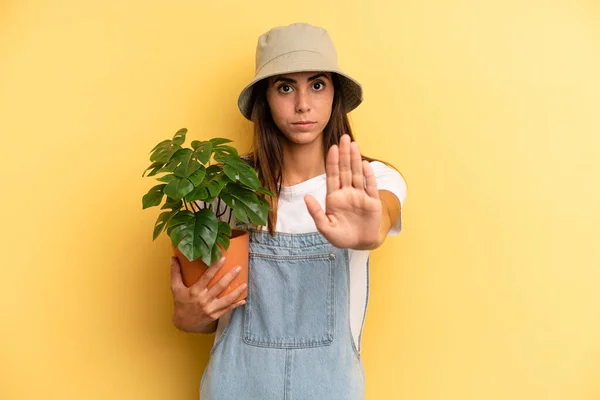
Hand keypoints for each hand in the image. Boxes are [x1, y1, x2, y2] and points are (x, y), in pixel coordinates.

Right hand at [170, 256, 246, 332]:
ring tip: (245, 284)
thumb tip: (173, 258)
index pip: (206, 277)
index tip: (223, 258)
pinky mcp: (215, 315)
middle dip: (230, 276)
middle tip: (239, 268)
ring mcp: (210, 309)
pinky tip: (244, 300)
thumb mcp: (176, 288)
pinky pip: (228, 309)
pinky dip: (236, 305)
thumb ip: (175, 273)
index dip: (215, 267)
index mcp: (195, 291)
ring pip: (226, 299)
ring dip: (237, 292)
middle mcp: (203, 300)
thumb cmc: (180, 303)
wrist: (183, 324)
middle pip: (219, 286)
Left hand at [304, 134, 381, 249]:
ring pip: (357, 174)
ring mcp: (360, 195)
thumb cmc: (341, 236)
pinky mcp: (372, 201)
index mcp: (334, 197)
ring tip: (354, 144)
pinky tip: (364, 164)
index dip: (332, 162)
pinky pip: (370, 186)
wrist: (360, 244)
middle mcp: (347, 193)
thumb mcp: (325, 227)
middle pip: (345, 170)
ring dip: (355, 159)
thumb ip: (316, 213)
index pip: (333, 176)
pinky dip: (368, 176)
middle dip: (344, 154)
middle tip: (344, 137)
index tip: (332, 148)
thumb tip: (306, 197)